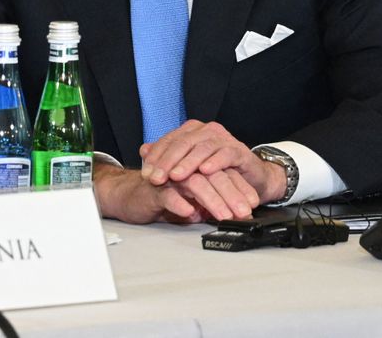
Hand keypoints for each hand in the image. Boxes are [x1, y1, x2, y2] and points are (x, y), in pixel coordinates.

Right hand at [94, 163, 258, 223]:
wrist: (128, 195)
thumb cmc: (162, 196)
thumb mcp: (193, 200)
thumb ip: (211, 201)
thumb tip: (235, 211)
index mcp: (195, 166)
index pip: (222, 172)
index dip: (239, 187)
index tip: (253, 204)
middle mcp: (183, 167)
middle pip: (211, 175)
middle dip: (230, 194)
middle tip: (243, 212)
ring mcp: (167, 176)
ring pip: (193, 183)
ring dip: (211, 199)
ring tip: (223, 215)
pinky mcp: (151, 188)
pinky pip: (167, 194)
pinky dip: (179, 203)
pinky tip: (189, 213)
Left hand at [138, 119, 285, 203]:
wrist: (249, 178)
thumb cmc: (216, 172)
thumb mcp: (188, 167)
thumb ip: (167, 158)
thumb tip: (143, 150)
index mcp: (191, 131)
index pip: (168, 141)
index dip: (155, 157)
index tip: (145, 175)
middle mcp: (206, 131)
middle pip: (182, 143)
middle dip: (167, 162)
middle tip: (156, 178)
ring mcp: (223, 139)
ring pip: (201, 148)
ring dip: (187, 163)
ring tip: (176, 176)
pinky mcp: (239, 150)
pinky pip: (225, 154)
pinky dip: (215, 162)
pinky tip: (205, 171)